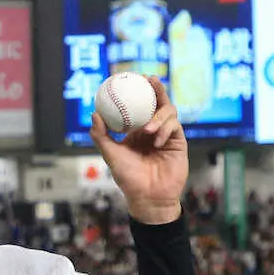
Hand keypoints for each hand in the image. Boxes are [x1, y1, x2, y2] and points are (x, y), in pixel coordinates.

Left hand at [90, 76, 187, 224]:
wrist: (148, 197)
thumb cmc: (128, 178)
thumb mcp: (111, 155)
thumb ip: (101, 136)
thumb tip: (94, 114)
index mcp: (136, 130)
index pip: (139, 106)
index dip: (138, 91)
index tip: (132, 78)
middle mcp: (152, 129)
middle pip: (158, 102)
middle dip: (157, 88)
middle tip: (151, 79)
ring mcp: (167, 134)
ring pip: (168, 112)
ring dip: (158, 117)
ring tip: (148, 130)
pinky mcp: (179, 141)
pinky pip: (175, 127)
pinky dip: (165, 130)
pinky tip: (156, 140)